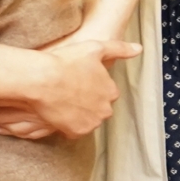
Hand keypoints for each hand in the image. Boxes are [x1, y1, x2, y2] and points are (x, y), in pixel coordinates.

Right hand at [0, 35, 135, 140]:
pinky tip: (58, 111)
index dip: (91, 86)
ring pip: (87, 119)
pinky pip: (74, 130)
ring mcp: (91, 122)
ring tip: (62, 101)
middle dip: (87, 102)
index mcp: (111, 91)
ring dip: (78, 113)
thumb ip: (119, 48)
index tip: (78, 80)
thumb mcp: (95, 48)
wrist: (41, 80)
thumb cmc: (65, 62)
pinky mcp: (76, 132)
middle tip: (68, 91)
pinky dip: (68, 124)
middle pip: (98, 108)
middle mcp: (105, 109)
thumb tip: (138, 49)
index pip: (106, 92)